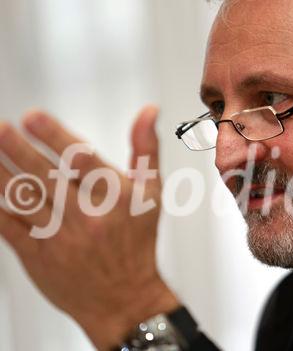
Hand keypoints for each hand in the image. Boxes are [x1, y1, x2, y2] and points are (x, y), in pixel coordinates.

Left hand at [0, 106, 179, 349]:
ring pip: (24, 199)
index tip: (32, 118)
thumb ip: (145, 149)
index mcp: (115, 197)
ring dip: (1, 174)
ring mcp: (61, 237)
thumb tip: (149, 111)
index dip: (54, 136)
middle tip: (0, 128)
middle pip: (47, 177)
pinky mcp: (39, 257)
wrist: (124, 298)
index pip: (82, 159)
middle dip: (19, 150)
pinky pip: (10, 228)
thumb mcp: (150, 194)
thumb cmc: (137, 242)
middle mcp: (88, 216)